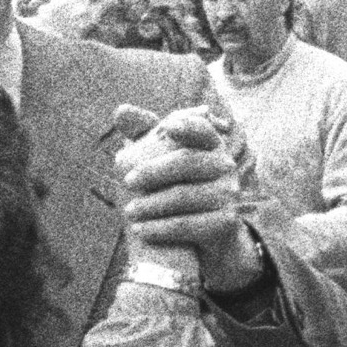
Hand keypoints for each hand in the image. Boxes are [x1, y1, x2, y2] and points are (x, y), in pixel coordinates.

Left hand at [111, 104, 264, 292]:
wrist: (198, 235)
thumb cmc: (173, 185)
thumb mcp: (159, 157)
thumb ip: (142, 133)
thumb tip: (119, 110)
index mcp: (211, 143)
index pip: (202, 128)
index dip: (188, 125)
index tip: (169, 128)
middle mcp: (225, 166)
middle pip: (188, 161)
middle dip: (153, 170)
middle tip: (126, 181)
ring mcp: (228, 194)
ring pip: (184, 196)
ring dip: (151, 204)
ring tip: (128, 211)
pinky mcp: (225, 222)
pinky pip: (188, 225)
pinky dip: (159, 228)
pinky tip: (138, 230)